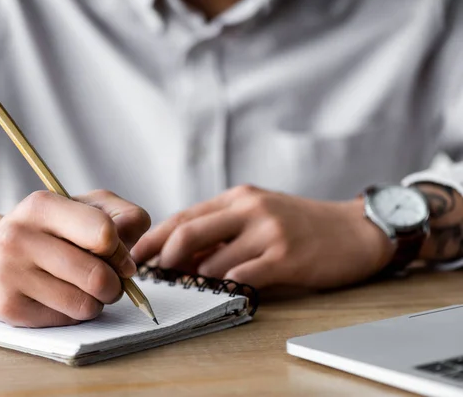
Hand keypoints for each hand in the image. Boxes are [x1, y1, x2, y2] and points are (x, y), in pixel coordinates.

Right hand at [0, 190, 150, 326]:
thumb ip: (123, 217)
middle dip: (115, 284)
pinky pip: (66, 321)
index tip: (115, 253)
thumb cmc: (48, 231)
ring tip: (85, 288)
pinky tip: (60, 298)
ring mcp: (9, 274)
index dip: (120, 250)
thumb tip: (130, 260)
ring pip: (85, 304)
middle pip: (98, 277)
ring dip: (97, 301)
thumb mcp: (86, 207)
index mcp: (41, 205)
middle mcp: (18, 237)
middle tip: (108, 280)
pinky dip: (74, 313)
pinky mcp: (7, 308)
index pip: (104, 233)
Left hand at [132, 185, 393, 289]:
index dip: (154, 239)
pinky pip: (243, 277)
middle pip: (187, 233)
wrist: (356, 229)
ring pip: (212, 260)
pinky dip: (226, 289)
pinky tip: (221, 295)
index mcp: (237, 197)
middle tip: (155, 279)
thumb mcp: (259, 214)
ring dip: (194, 281)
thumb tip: (182, 255)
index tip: (136, 257)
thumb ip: (223, 228)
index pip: (183, 216)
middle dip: (163, 260)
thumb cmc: (302, 224)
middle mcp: (249, 209)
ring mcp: (268, 231)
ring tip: (187, 291)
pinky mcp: (286, 256)